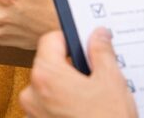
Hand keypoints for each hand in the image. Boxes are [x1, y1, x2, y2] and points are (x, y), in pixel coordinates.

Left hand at [19, 29, 136, 117]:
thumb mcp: (111, 82)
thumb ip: (101, 52)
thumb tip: (98, 34)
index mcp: (46, 75)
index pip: (50, 40)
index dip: (69, 39)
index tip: (84, 45)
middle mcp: (32, 93)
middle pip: (48, 64)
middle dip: (70, 66)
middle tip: (94, 75)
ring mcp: (33, 113)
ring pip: (48, 86)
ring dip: (66, 87)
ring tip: (91, 98)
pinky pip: (47, 106)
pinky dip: (61, 104)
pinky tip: (83, 111)